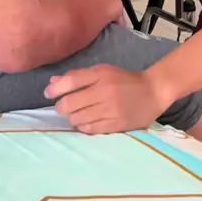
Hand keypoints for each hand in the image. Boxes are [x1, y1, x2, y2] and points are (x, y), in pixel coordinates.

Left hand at [44, 64, 171, 133]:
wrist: (153, 91)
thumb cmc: (124, 79)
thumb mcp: (102, 71)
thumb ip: (78, 76)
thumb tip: (52, 83)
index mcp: (101, 75)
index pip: (71, 82)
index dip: (55, 89)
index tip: (48, 93)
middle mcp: (104, 92)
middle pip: (70, 104)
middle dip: (61, 107)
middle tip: (63, 107)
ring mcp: (110, 110)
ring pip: (77, 119)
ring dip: (72, 118)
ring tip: (76, 114)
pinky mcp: (116, 125)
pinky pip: (90, 129)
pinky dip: (83, 126)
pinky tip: (85, 122)